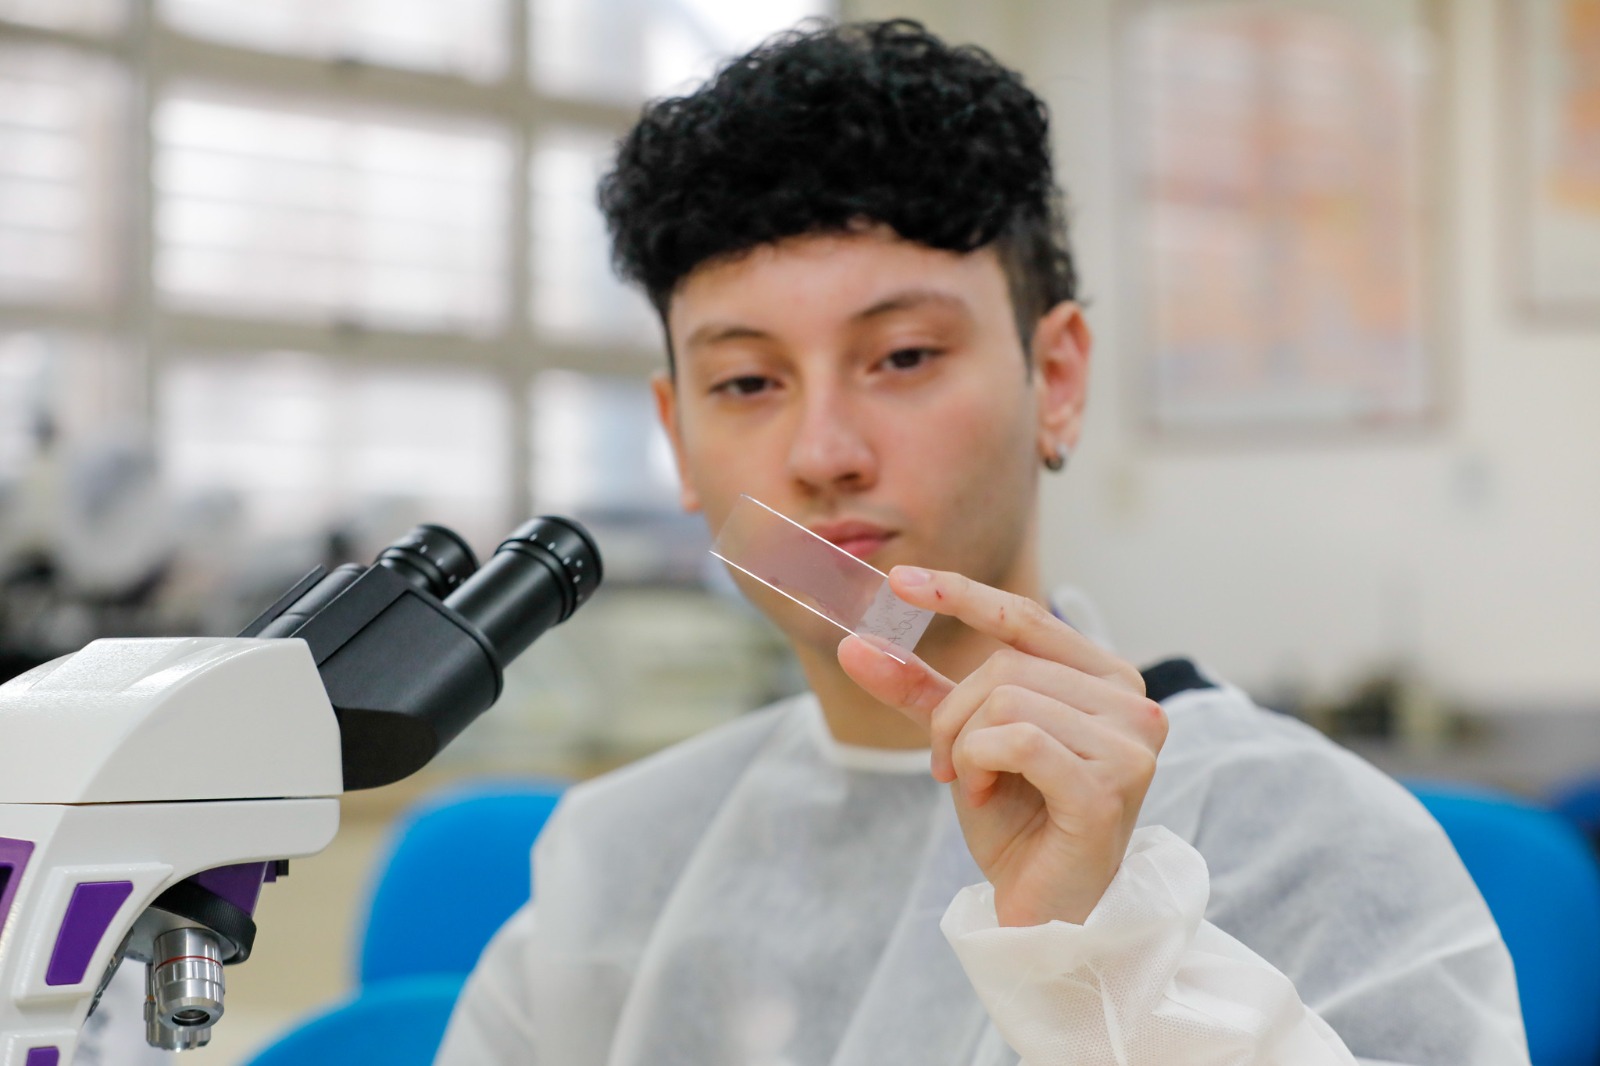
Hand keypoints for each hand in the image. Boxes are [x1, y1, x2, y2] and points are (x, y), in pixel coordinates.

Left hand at [838, 566, 1165, 926]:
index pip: (1026, 616)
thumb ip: (921, 690)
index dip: (961, 594)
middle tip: (948, 764)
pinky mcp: (1109, 787)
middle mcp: (1133, 703)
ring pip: (1006, 700)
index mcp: (1107, 679)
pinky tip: (982, 794)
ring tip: (973, 783)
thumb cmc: (1018, 821)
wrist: (1041, 907)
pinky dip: (979, 763)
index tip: (899, 581)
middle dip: (952, 714)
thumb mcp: (964, 740)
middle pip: (1004, 665)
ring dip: (965, 745)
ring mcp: (1128, 745)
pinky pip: (1016, 739)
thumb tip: (855, 643)